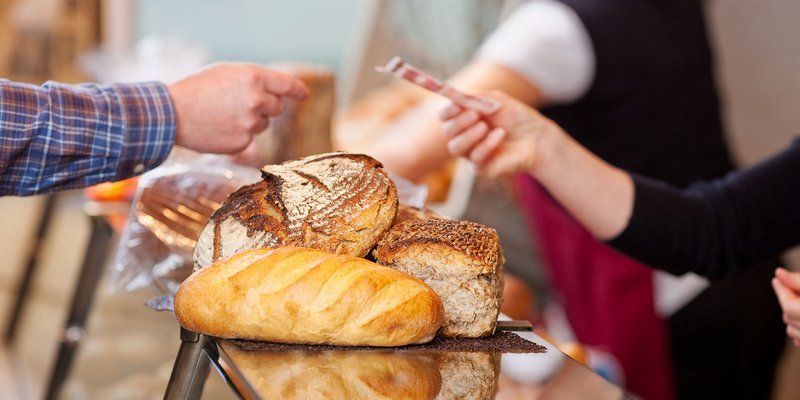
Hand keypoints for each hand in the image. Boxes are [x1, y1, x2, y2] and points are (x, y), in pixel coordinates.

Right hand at [168, 63, 307, 153]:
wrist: (172, 114)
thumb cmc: (196, 89)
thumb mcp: (226, 73)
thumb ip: (252, 81)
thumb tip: (272, 93)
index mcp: (254, 77)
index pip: (286, 84)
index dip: (297, 90)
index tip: (304, 95)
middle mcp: (257, 100)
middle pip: (277, 107)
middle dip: (266, 107)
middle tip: (240, 105)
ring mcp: (251, 123)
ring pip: (263, 124)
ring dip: (250, 122)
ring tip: (222, 116)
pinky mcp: (243, 142)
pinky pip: (249, 140)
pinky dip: (238, 136)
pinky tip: (219, 130)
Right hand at [438, 90, 560, 176]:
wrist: (537, 137)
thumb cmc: (517, 118)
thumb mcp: (498, 100)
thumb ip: (478, 97)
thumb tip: (458, 97)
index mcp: (464, 118)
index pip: (445, 115)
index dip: (447, 110)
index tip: (456, 105)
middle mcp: (464, 136)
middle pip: (448, 131)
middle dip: (459, 122)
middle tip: (475, 115)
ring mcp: (471, 153)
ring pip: (455, 148)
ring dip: (469, 136)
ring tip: (485, 127)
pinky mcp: (482, 167)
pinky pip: (475, 159)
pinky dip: (486, 145)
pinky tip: (500, 135)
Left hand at [773, 268, 799, 346]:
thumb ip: (798, 281)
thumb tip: (779, 274)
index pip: (788, 305)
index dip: (781, 290)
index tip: (777, 280)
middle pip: (788, 316)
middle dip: (789, 301)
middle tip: (794, 289)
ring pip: (792, 331)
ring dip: (793, 317)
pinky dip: (799, 332)